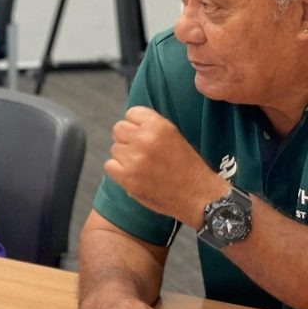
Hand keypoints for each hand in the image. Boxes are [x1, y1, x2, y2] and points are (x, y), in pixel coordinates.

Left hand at [105, 106, 224, 227]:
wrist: (198, 195)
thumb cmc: (187, 166)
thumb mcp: (173, 135)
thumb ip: (150, 127)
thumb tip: (126, 124)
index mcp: (158, 125)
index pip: (131, 113)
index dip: (136, 124)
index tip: (142, 134)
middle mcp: (144, 138)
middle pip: (118, 129)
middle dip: (127, 139)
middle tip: (140, 151)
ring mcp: (134, 158)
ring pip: (114, 148)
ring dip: (124, 156)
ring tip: (142, 166)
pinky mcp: (128, 178)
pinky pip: (109, 166)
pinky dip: (117, 171)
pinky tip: (133, 175)